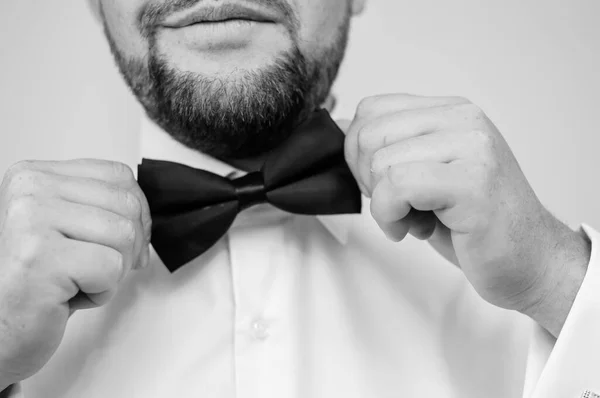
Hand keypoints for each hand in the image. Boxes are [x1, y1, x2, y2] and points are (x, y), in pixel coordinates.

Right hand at [0, 159, 150, 387]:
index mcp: (34, 176)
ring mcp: (32, 220)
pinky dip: (101, 292)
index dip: (137, 213)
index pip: (118, 175)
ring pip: (124, 234)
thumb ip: (98, 206)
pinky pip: (111, 267)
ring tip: (77, 282)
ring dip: (113, 271)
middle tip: (98, 270)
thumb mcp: (68, 229)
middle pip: (127, 205)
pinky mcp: (41, 257)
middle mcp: (29, 191)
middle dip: (129, 247)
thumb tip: (143, 210)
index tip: (123, 241)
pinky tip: (67, 296)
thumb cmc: (35, 285)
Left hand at [344, 94, 590, 335]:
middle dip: (367, 179)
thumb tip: (336, 131)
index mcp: (450, 111)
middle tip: (398, 205)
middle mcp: (463, 119)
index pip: (371, 109)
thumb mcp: (425, 175)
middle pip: (368, 133)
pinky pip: (397, 186)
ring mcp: (472, 147)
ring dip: (384, 204)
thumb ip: (390, 149)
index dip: (359, 153)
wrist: (530, 261)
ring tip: (416, 219)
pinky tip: (416, 229)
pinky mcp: (472, 181)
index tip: (382, 184)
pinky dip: (391, 216)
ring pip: (380, 162)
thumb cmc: (472, 223)